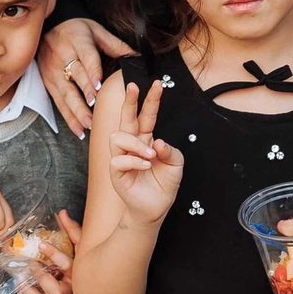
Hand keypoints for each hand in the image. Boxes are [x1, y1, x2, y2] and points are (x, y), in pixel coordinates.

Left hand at [15, 209, 81, 293]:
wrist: (89, 286)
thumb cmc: (82, 264)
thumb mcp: (80, 247)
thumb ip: (72, 230)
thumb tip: (62, 213)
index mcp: (78, 273)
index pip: (67, 265)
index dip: (54, 255)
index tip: (41, 244)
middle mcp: (69, 289)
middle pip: (55, 291)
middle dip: (41, 277)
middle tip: (32, 264)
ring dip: (30, 290)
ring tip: (20, 277)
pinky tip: (20, 283)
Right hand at [41, 16, 128, 136]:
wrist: (49, 26)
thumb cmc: (77, 30)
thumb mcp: (97, 31)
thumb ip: (116, 45)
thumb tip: (138, 58)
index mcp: (77, 40)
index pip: (86, 57)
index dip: (92, 71)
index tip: (99, 86)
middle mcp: (62, 55)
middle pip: (75, 76)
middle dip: (85, 94)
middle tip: (95, 108)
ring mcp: (53, 70)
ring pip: (65, 93)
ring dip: (76, 110)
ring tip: (88, 124)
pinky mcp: (48, 82)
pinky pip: (58, 102)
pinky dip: (68, 117)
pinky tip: (78, 130)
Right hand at [104, 79, 182, 227]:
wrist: (156, 208)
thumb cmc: (164, 184)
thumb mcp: (176, 164)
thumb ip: (170, 150)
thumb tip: (157, 141)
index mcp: (146, 139)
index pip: (146, 115)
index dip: (151, 100)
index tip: (158, 84)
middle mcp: (132, 145)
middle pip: (125, 118)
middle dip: (129, 101)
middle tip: (133, 86)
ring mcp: (121, 157)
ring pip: (117, 136)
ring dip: (136, 143)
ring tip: (150, 155)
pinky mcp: (116, 172)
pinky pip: (119, 160)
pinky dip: (134, 160)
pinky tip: (145, 166)